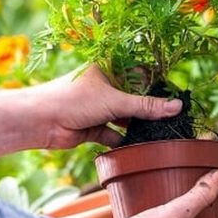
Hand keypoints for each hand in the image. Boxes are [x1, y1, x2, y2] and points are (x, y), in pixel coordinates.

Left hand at [0, 64, 181, 164]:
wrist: (40, 121)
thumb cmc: (74, 100)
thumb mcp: (115, 101)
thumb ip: (147, 106)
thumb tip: (177, 107)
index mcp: (109, 69)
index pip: (141, 74)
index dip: (157, 85)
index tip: (176, 97)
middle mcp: (105, 87)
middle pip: (134, 98)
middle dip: (149, 110)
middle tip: (171, 119)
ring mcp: (99, 108)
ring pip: (125, 117)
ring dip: (137, 127)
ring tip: (158, 135)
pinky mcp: (93, 127)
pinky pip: (114, 134)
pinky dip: (124, 141)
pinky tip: (137, 147)